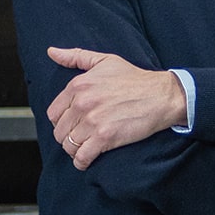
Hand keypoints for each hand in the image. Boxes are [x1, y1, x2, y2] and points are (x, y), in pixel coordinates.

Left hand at [46, 47, 186, 168]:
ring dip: (74, 150)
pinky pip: (82, 156)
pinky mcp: (105, 137)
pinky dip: (81, 162)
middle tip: (79, 138)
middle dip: (67, 137)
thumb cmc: (135, 79)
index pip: (53, 112)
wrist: (162, 96)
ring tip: (83, 149)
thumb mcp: (105, 61)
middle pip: (59, 131)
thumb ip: (76, 56)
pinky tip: (86, 161)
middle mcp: (82, 103)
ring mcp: (93, 121)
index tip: (71, 124)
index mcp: (78, 85)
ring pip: (69, 145)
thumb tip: (52, 52)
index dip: (61, 121)